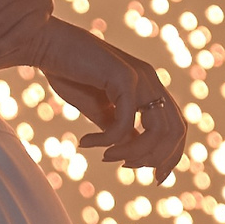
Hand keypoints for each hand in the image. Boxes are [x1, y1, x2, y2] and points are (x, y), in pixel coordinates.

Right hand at [34, 21, 189, 182]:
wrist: (47, 44)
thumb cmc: (70, 74)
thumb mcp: (99, 110)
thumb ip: (117, 129)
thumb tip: (131, 153)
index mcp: (150, 87)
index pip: (177, 126)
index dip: (172, 155)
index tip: (157, 178)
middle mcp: (151, 81)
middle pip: (176, 130)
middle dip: (158, 158)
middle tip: (127, 168)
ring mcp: (140, 77)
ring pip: (157, 130)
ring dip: (134, 153)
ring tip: (107, 157)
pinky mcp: (123, 77)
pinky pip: (126, 123)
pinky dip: (107, 140)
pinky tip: (86, 142)